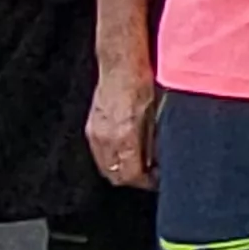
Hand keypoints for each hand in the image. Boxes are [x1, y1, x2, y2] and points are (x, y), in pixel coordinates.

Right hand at [87, 59, 157, 188]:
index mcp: (124, 138)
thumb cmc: (142, 87)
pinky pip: (99, 153)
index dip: (146, 182)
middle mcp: (106, 140)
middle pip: (115, 176)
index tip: (157, 180)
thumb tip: (156, 163)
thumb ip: (152, 145)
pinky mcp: (90, 127)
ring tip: (139, 164)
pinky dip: (112, 158)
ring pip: (106, 166)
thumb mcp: (156, 118)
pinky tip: (125, 151)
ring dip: (121, 170)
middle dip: (133, 179)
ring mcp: (95, 134)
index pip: (131, 176)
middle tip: (150, 175)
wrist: (121, 67)